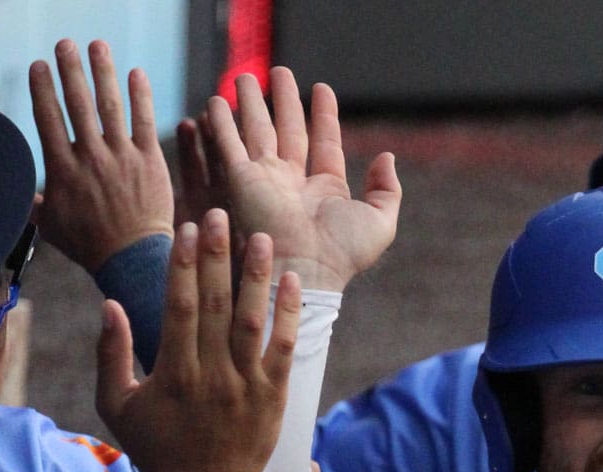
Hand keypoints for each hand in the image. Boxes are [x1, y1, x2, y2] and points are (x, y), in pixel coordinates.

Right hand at [30, 39, 175, 272]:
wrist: (133, 260)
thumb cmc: (90, 246)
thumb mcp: (53, 227)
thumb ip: (38, 206)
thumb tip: (24, 199)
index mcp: (62, 169)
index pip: (48, 118)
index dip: (42, 88)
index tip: (38, 65)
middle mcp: (90, 157)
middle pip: (77, 103)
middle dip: (70, 69)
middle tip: (65, 43)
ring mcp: (122, 157)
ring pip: (110, 105)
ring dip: (102, 71)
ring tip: (97, 45)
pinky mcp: (150, 162)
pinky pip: (144, 122)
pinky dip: (140, 96)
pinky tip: (136, 73)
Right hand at [97, 210, 302, 471]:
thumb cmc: (154, 449)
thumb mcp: (117, 406)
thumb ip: (111, 354)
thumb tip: (110, 304)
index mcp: (174, 375)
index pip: (181, 307)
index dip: (185, 265)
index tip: (188, 229)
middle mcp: (212, 377)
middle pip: (217, 305)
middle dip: (218, 257)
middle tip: (220, 214)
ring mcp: (247, 387)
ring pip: (252, 321)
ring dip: (256, 276)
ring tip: (261, 236)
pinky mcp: (274, 397)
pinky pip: (283, 348)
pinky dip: (288, 314)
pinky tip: (290, 281)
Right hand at [186, 68, 400, 291]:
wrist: (307, 269)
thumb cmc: (343, 254)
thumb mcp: (380, 221)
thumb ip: (386, 188)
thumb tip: (386, 156)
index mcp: (325, 190)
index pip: (324, 142)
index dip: (324, 114)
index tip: (322, 88)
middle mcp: (293, 183)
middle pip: (288, 130)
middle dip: (284, 100)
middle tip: (278, 71)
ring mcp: (266, 181)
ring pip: (257, 130)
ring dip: (251, 102)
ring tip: (244, 75)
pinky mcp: (241, 182)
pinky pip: (229, 146)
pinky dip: (221, 123)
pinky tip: (215, 102)